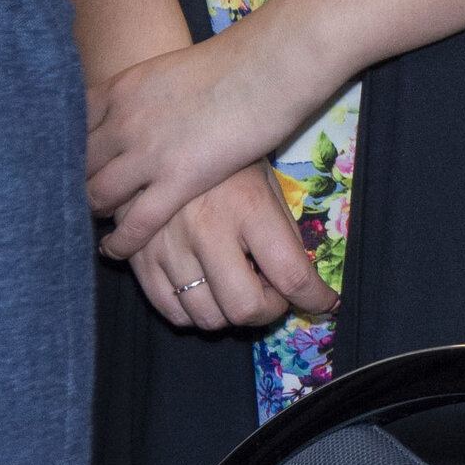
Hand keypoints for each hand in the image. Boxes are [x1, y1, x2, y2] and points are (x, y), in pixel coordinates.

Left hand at [88, 24, 332, 261]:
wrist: (273, 64)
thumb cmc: (240, 59)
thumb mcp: (174, 67)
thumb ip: (151, 93)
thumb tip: (154, 109)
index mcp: (121, 89)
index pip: (72, 127)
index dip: (69, 150)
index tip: (73, 164)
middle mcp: (123, 121)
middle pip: (80, 164)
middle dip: (77, 182)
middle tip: (82, 197)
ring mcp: (147, 153)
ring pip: (97, 194)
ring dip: (94, 210)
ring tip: (98, 220)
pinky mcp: (178, 180)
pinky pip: (135, 221)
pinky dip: (120, 240)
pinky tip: (115, 249)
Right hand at [128, 166, 337, 331]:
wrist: (162, 146)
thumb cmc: (226, 167)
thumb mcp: (268, 187)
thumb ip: (284, 235)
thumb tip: (300, 283)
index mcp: (249, 208)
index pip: (290, 274)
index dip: (314, 298)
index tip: (326, 303)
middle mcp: (207, 232)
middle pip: (245, 307)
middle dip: (270, 311)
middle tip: (275, 295)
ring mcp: (168, 249)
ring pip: (208, 318)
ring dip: (233, 315)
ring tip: (240, 288)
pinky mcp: (138, 261)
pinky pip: (172, 313)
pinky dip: (198, 314)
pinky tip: (209, 292)